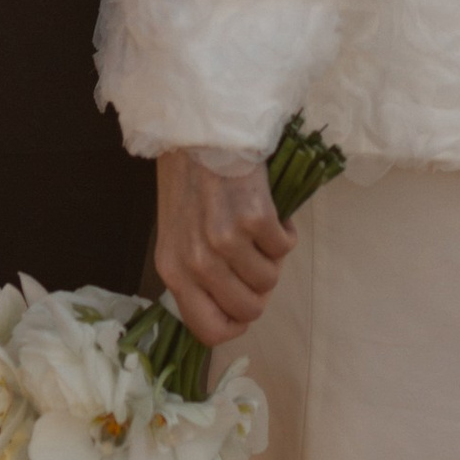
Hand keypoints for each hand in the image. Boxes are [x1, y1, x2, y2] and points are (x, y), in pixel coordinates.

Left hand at [155, 150, 295, 347]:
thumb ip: (195, 273)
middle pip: (248, 310)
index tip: (245, 304)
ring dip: (272, 257)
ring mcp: (226, 241)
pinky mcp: (255, 219)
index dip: (235, 325)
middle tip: (256, 259)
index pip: (209, 330)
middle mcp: (198, 263)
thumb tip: (229, 304)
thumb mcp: (177, 234)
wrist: (200, 130)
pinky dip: (286, 232)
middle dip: (260, 289)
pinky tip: (272, 212)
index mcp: (173, 270)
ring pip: (270, 280)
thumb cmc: (188, 179)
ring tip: (260, 230)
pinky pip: (285, 247)